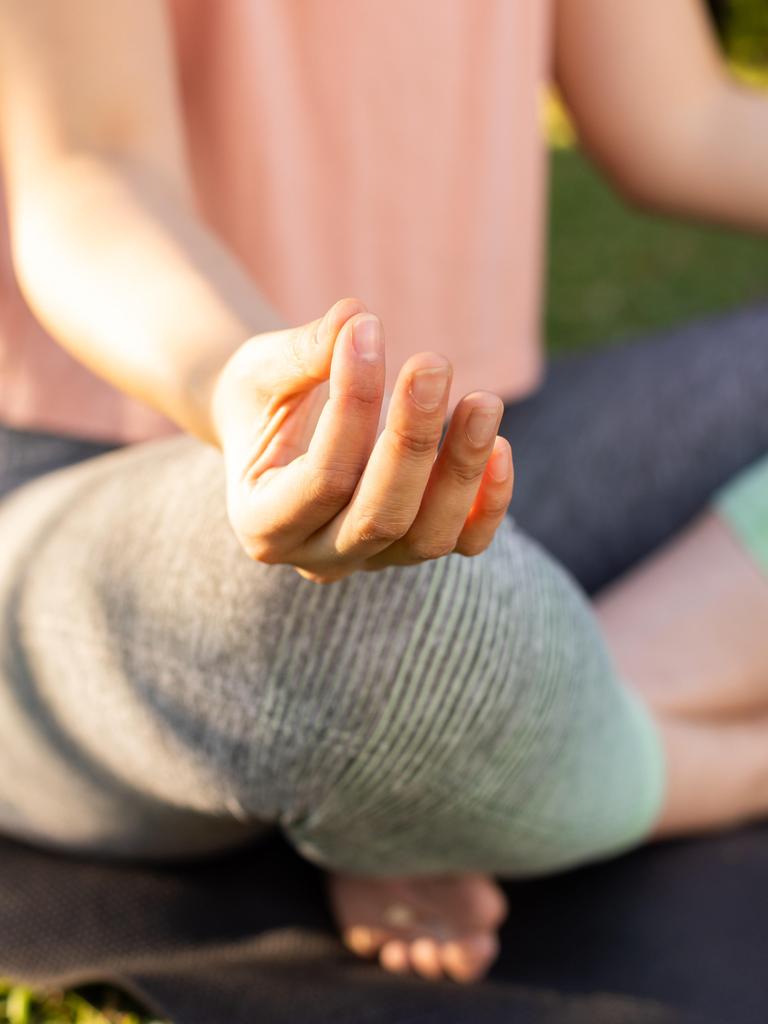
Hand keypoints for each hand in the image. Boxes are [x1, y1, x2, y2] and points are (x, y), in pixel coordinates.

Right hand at [210, 298, 513, 582]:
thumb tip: (354, 318)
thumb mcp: (263, 371)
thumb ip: (304, 352)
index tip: (369, 330)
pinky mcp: (412, 549)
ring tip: (484, 401)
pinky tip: (501, 448)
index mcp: (261, 523)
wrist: (271, 432)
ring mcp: (369, 560)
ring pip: (428, 537)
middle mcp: (315, 557)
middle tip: (434, 364)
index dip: (353, 407)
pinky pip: (465, 543)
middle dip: (413, 441)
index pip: (322, 479)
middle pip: (380, 517)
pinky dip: (490, 504)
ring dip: (462, 468)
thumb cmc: (259, 399)